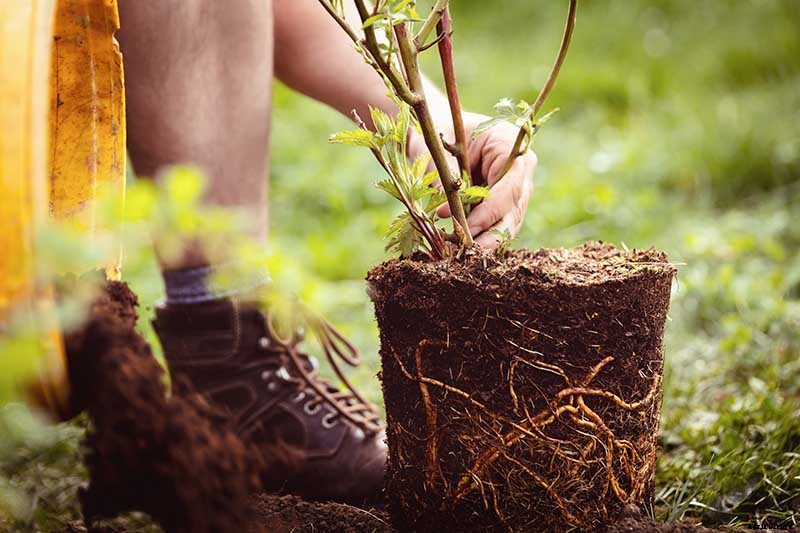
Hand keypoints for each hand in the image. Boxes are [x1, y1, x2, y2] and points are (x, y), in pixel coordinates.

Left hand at [414, 112, 536, 249]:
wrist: (441, 131)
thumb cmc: (440, 132)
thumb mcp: (438, 149)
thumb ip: (446, 175)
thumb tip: (448, 211)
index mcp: (510, 144)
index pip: (509, 186)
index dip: (490, 211)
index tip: (466, 229)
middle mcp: (520, 168)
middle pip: (514, 209)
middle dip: (491, 234)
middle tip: (467, 252)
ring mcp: (517, 187)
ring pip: (509, 222)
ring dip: (485, 239)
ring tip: (459, 251)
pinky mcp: (506, 203)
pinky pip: (498, 225)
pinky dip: (480, 237)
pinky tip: (460, 246)